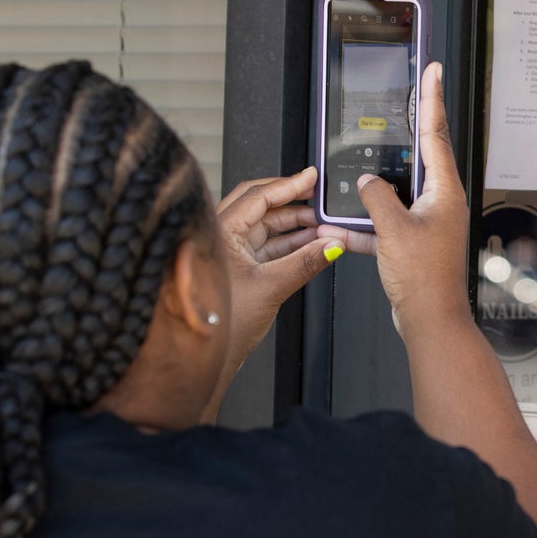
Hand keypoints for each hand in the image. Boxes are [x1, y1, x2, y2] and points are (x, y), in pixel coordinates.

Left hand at [216, 167, 342, 366]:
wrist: (204, 360)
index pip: (257, 196)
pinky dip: (290, 244)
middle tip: (319, 197)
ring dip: (295, 225)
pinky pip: (267, 247)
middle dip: (293, 202)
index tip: (311, 177)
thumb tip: (331, 244)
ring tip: (323, 225)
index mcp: (219, 232)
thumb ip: (305, 263)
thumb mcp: (270, 288)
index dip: (288, 184)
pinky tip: (311, 244)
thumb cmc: (220, 327)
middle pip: (261, 207)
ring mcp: (230, 253)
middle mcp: (221, 238)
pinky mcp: (239, 269)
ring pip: (266, 227)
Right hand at [343, 62, 471, 336]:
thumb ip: (375, 198)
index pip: (436, 133)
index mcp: (443, 191)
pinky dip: (365, 228)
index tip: (433, 69)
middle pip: (417, 159)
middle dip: (400, 139)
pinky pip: (386, 225)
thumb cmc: (425, 279)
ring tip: (353, 185)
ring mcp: (428, 223)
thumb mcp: (393, 229)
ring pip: (395, 194)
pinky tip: (341, 231)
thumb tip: (367, 183)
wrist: (431, 322)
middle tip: (398, 106)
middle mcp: (440, 202)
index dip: (431, 98)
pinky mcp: (414, 243)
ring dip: (371, 195)